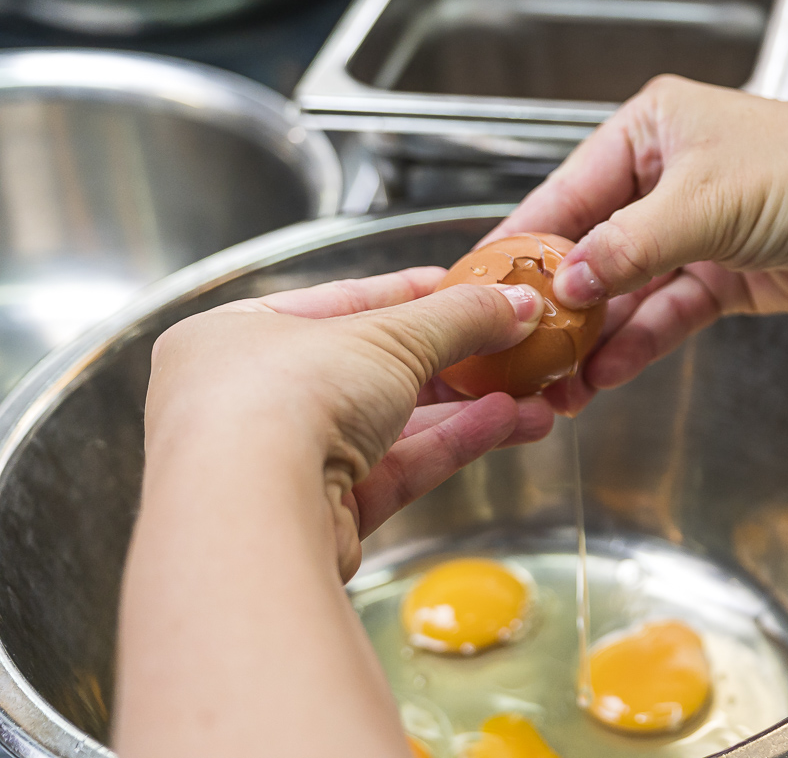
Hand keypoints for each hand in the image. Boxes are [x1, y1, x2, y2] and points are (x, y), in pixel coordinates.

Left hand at [145, 269, 554, 578]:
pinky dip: (450, 444)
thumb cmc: (279, 401)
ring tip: (531, 397)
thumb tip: (516, 303)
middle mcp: (249, 398)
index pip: (340, 303)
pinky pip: (394, 469)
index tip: (469, 290)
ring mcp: (282, 462)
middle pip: (373, 369)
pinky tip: (505, 424)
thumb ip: (460, 317)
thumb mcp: (387, 334)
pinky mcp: (317, 516)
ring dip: (464, 408)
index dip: (413, 294)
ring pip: (391, 425)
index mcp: (238, 333)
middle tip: (513, 348)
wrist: (249, 515)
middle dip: (454, 361)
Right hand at [494, 76, 787, 409]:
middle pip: (590, 244)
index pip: (566, 190)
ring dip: (593, 335)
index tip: (477, 287)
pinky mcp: (724, 275)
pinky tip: (603, 377)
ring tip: (554, 383)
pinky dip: (636, 344)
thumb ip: (628, 247)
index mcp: (651, 129)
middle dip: (556, 302)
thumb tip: (565, 282)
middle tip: (516, 351)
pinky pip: (665, 313)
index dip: (522, 242)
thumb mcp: (704, 204)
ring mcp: (695, 228)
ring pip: (626, 288)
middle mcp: (666, 174)